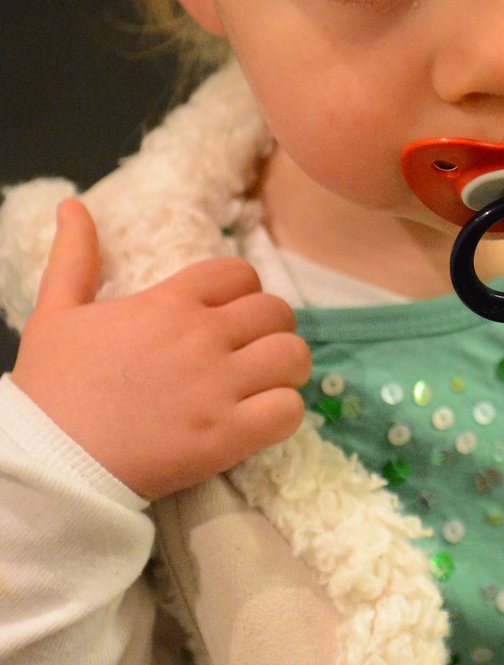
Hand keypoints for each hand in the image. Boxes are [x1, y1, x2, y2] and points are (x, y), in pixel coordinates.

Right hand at [11, 197, 312, 499]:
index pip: (240, 273)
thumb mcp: (54, 312)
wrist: (48, 459)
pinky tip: (261, 421)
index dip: (243, 293)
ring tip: (268, 384)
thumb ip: (74, 257)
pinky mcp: (226, 436)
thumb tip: (72, 204)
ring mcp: (217, 386)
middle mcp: (200, 337)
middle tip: (253, 354)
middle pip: (277, 312)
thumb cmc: (49, 388)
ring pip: (293, 356)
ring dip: (287, 370)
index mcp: (167, 303)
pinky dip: (284, 414)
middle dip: (271, 331)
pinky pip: (288, 411)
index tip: (229, 318)